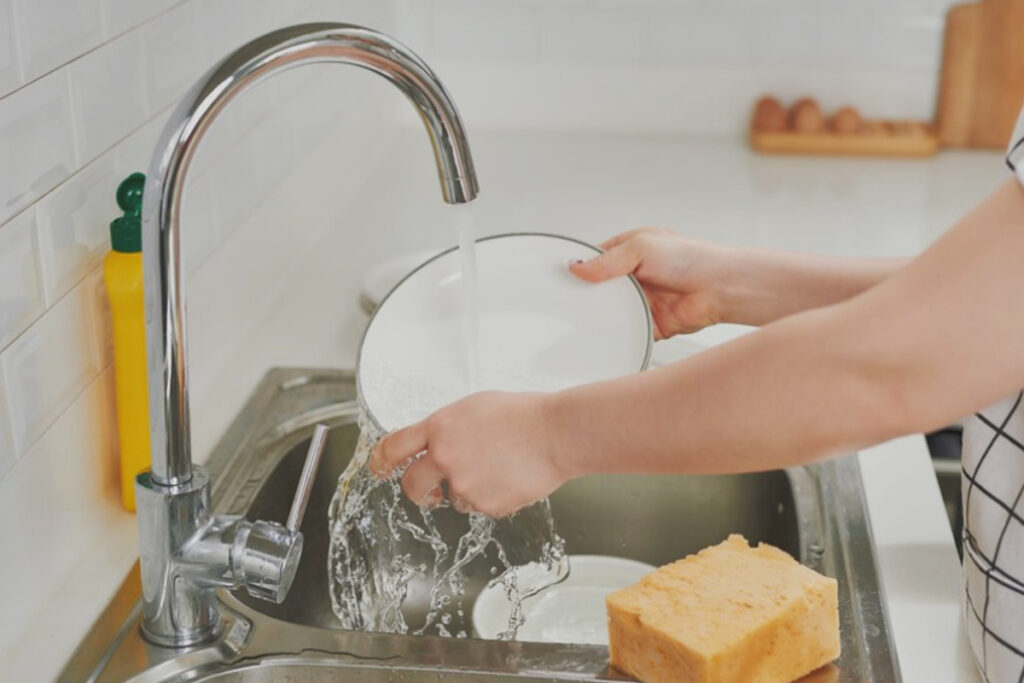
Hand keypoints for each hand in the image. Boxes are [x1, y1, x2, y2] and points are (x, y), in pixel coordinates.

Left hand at [369, 391, 568, 517]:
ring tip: (494, 469)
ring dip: (464, 489)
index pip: (393, 447)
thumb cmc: (523, 415)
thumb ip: (447, 428)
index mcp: (440, 427)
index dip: (380, 461)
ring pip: (450, 498)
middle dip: (417, 489)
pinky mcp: (485, 505)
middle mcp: (445, 457)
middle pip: (411, 485)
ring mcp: (464, 484)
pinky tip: (507, 478)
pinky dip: (489, 497)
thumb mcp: (474, 408)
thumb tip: (435, 442)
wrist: (555, 434)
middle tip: (428, 489)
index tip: (378, 468)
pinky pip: (478, 506)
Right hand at [570, 227, 734, 337]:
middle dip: (589, 294)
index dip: (580, 267)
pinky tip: (609, 333)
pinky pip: (628, 331)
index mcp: (631, 252)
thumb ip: (608, 259)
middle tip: (572, 300)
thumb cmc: (692, 258)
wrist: (719, 289)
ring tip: (588, 317)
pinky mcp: (649, 323)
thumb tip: (579, 268)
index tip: (564, 276)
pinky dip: (619, 334)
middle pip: (601, 288)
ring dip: (604, 315)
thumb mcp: (642, 247)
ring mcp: (642, 300)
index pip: (596, 259)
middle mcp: (635, 276)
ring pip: (612, 311)